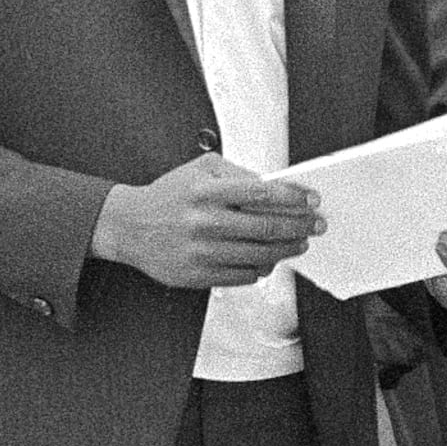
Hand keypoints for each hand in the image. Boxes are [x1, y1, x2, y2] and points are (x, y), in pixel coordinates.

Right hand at [93, 154, 322, 288]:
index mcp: (206, 191)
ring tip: (298, 243)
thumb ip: (238, 173)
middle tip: (315, 225)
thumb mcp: (200, 169)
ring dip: (286, 250)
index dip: (293, 198)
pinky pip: (243, 275)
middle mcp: (204, 222)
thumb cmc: (170, 195)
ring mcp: (202, 252)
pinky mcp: (198, 275)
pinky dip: (262, 268)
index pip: (261, 194)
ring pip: (260, 255)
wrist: (130, 226)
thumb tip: (275, 188)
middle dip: (299, 226)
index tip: (311, 200)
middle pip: (266, 228)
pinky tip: (268, 259)